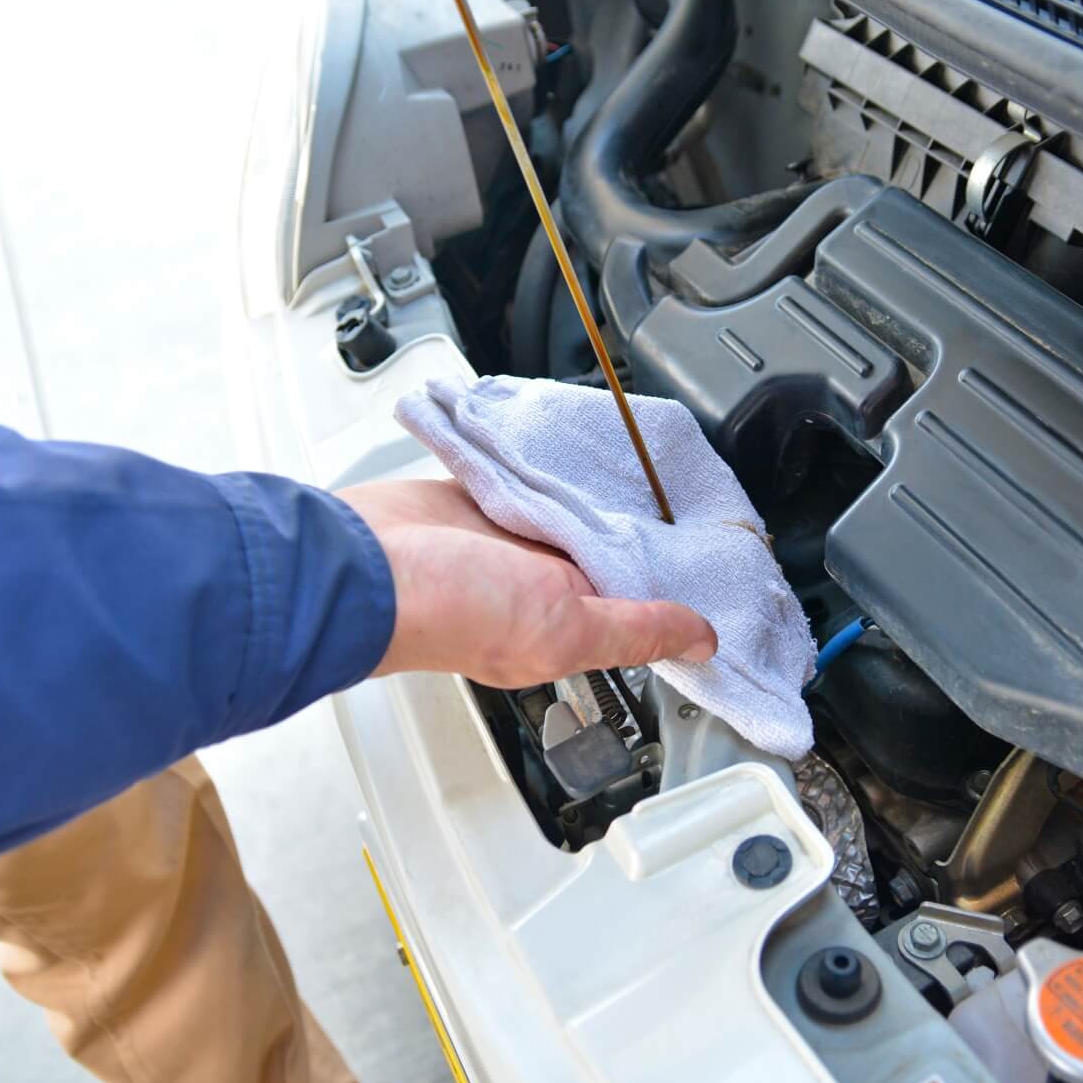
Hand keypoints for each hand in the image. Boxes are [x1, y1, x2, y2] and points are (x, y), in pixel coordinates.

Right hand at [338, 478, 716, 686]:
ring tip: (640, 455)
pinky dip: (550, 460)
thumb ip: (636, 630)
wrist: (363, 564)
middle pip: (609, 546)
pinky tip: (576, 442)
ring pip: (572, 505)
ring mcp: (511, 537)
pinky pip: (529, 474)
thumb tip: (704, 640)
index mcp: (567, 622)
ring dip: (596, 484)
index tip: (718, 547)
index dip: (677, 577)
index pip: (640, 600)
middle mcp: (542, 582)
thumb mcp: (566, 628)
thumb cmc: (450, 611)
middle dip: (643, 519)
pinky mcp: (483, 497)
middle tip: (685, 484)